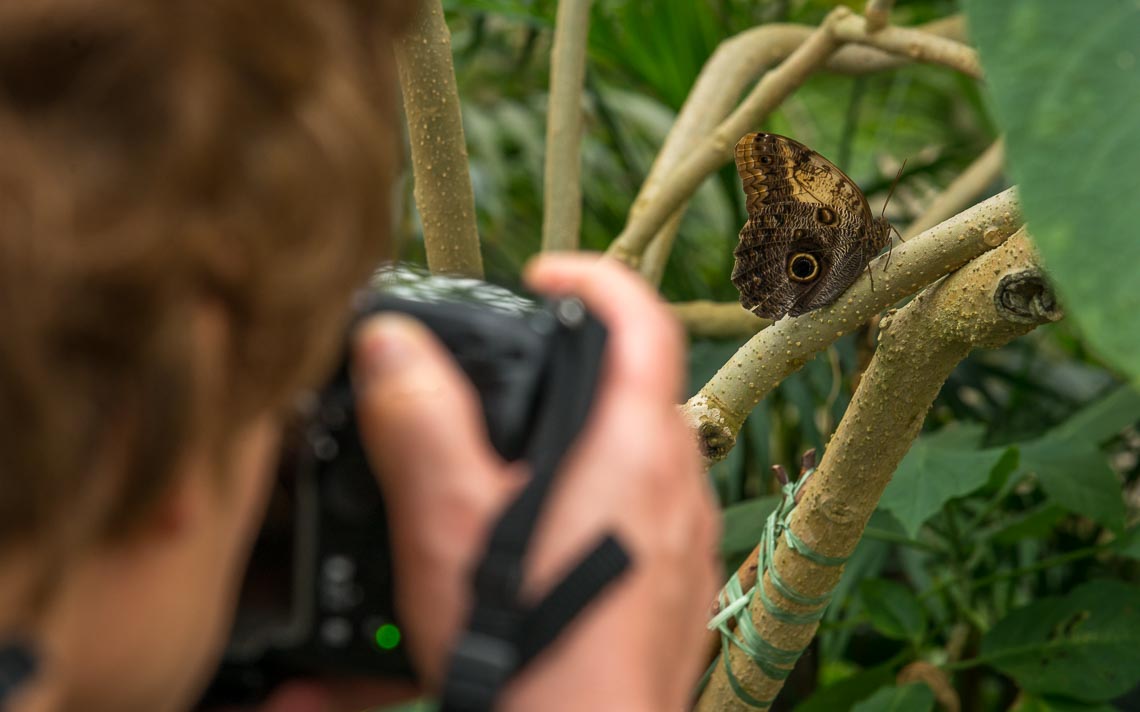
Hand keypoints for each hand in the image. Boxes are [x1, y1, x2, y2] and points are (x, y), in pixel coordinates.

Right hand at [353, 255, 721, 710]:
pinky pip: (645, 516)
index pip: (641, 317)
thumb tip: (393, 346)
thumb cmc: (531, 649)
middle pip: (639, 386)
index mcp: (633, 446)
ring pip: (643, 454)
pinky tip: (544, 541)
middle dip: (576, 366)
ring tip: (516, 463)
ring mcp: (686, 542)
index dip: (592, 274)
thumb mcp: (448, 521)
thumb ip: (420, 421)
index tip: (542, 273)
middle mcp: (677, 485)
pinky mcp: (678, 590)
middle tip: (513, 374)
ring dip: (587, 438)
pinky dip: (600, 503)